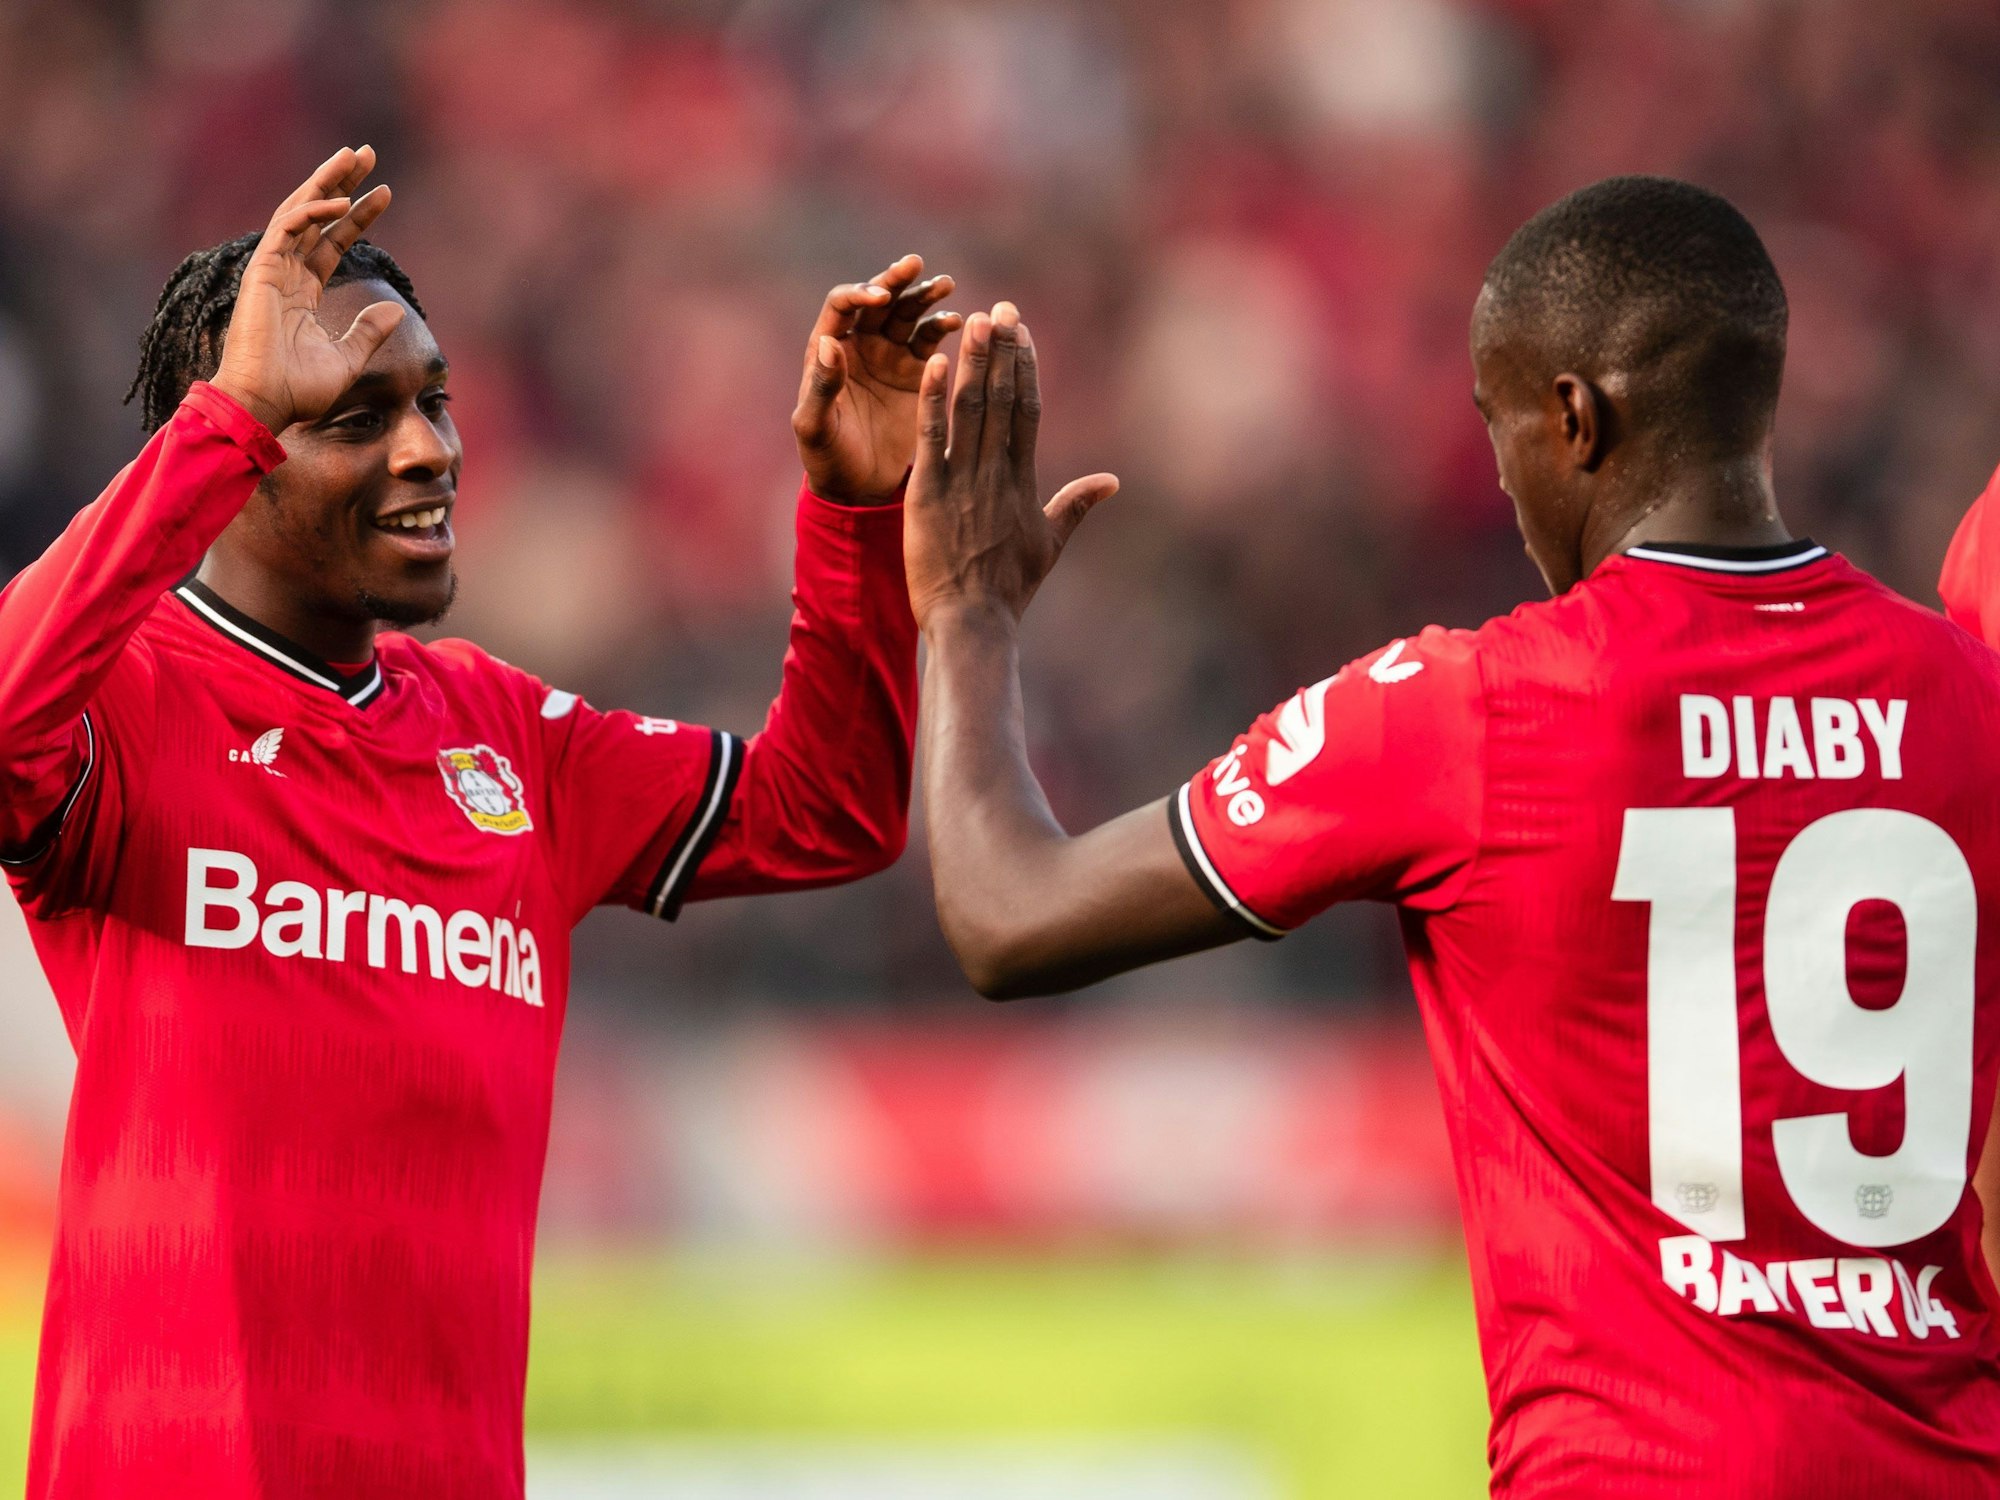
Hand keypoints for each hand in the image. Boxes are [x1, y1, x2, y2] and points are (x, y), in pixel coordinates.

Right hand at [209, 146, 402, 435]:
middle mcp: (286, 274)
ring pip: (300, 211)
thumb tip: (397, 312)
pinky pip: (287, 230)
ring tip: (354, 156)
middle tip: (367, 153)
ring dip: (327, 182)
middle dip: (340, 182)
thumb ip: (368, 332)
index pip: (333, 242)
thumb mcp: (347, 359)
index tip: (384, 193)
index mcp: (302, 291)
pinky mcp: (261, 271)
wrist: (265, 403)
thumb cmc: (299, 390)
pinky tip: (341, 202)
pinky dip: (312, 212)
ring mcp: (271, 270)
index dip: (358, 217)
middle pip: (315, 215)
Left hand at [792, 255, 961, 505]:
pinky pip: (931, 341)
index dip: (860, 295)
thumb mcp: (815, 427)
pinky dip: (943, 327)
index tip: (880, 298)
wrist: (860, 487)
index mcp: (828, 350)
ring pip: (908, 314)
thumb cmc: (827, 459)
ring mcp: (890, 356)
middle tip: (915, 265)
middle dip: (896, 282)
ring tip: (946, 285)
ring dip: (925, 297)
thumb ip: (820, 387)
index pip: (842, 306)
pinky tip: (957, 321)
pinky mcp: (916, 372)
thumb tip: (829, 343)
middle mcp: (860, 345)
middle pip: (879, 301)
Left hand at [905, 303, 1117, 628]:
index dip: (1025, 367)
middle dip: (1001, 351)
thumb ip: (1076, 506)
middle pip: (1002, 399)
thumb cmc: (1009, 590)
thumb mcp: (1050, 545)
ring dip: (973, 363)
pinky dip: (934, 400)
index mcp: (1023, 481)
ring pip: (971, 410)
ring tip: (974, 321)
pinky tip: (935, 364)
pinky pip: (932, 438)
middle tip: (1000, 308)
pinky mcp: (928, 494)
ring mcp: (962, 481)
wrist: (973, 622)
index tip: (1021, 332)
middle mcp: (996, 473)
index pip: (1027, 410)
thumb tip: (1112, 482)